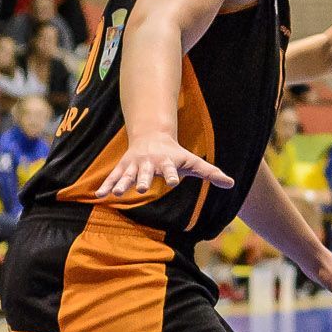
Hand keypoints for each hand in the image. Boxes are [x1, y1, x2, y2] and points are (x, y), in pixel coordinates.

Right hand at [96, 131, 230, 199]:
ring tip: (116, 194)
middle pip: (147, 172)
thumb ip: (211, 173)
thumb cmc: (177, 154)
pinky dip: (106, 185)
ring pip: (127, 175)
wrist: (153, 136)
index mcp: (167, 162)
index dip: (173, 175)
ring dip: (121, 183)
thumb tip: (231, 184)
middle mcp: (150, 163)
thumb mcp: (194, 162)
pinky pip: (113, 177)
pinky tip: (100, 195)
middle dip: (144, 179)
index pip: (171, 170)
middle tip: (141, 188)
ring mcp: (135, 165)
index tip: (174, 182)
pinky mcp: (123, 167)